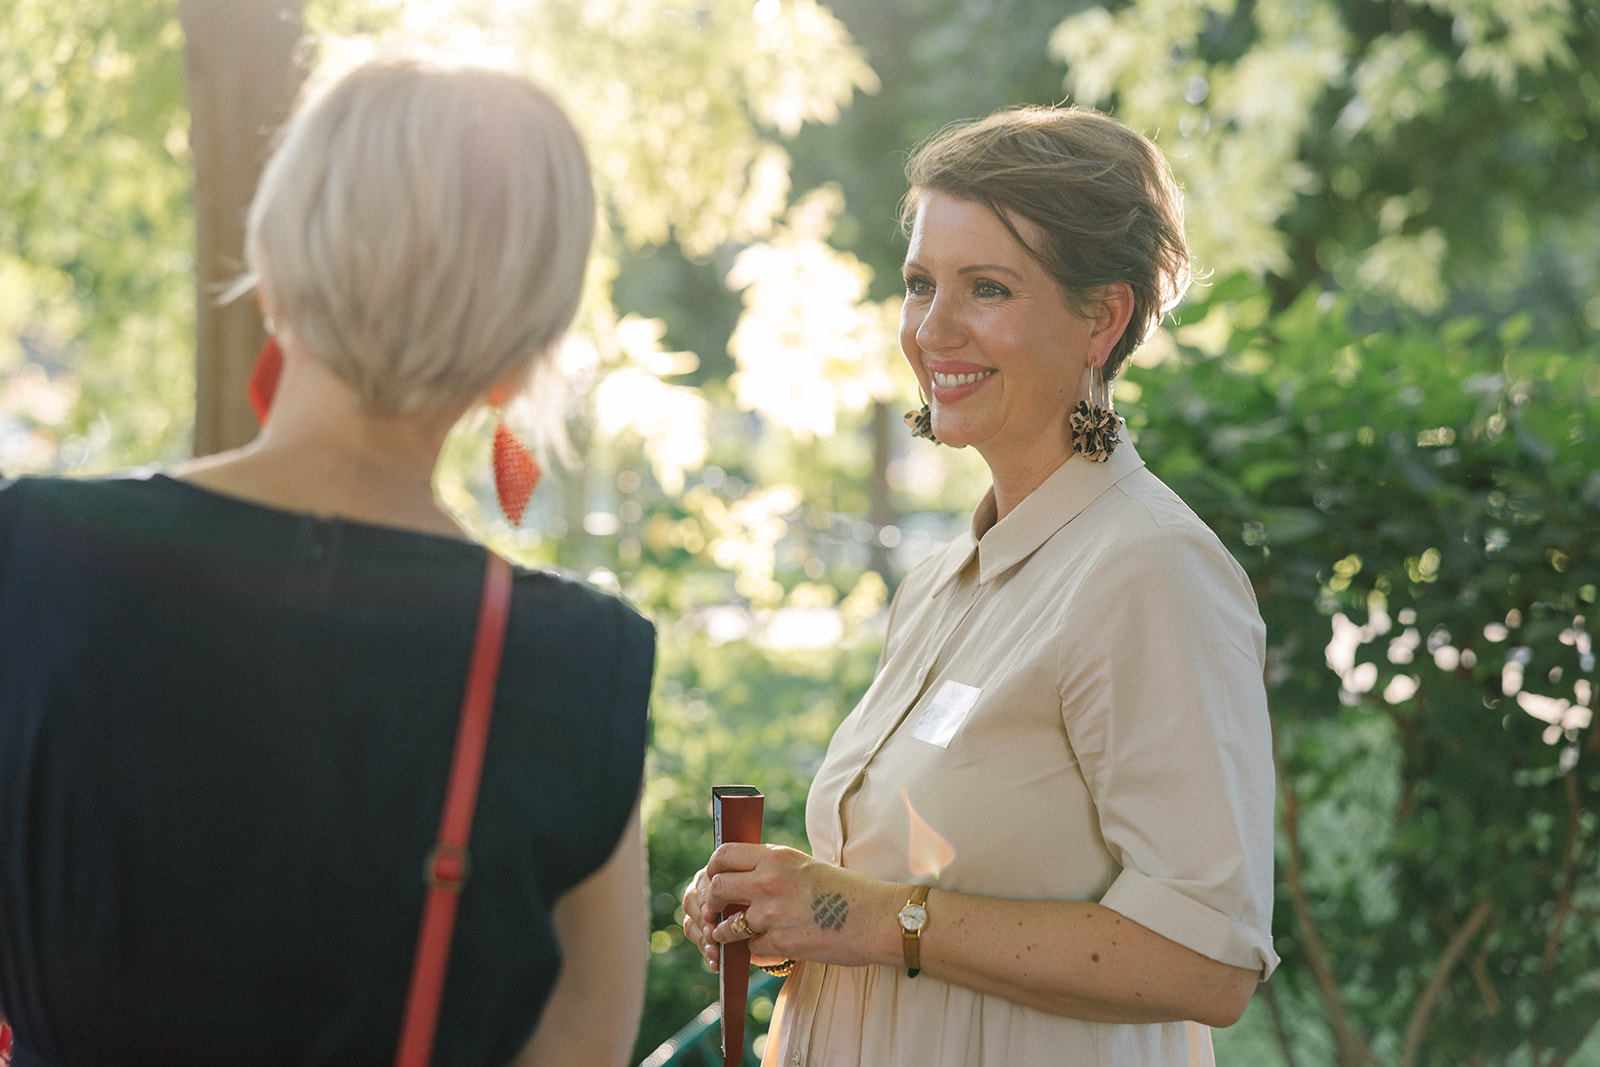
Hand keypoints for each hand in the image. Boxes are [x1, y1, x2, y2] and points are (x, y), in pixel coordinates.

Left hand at [690, 843, 898, 972]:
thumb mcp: (804, 865)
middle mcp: (769, 881)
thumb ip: (771, 868)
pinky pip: (750, 948)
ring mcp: (772, 913)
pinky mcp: (780, 942)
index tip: (714, 879)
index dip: (712, 869)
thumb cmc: (845, 890)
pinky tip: (769, 944)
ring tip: (736, 932)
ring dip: (728, 931)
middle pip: (717, 888)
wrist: (875, 918)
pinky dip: (755, 949)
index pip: (723, 855)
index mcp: (776, 856)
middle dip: (713, 901)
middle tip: (718, 910)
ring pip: (727, 924)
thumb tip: (739, 879)